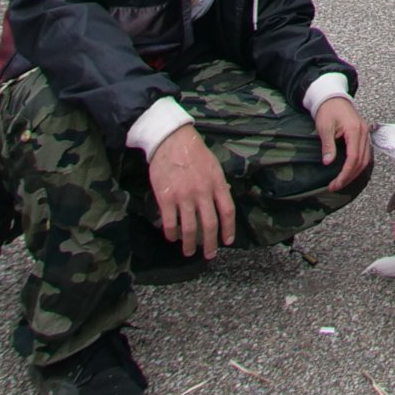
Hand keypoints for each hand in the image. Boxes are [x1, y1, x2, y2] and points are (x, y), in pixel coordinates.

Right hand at [145, 123, 235, 257]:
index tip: (227, 241)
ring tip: (190, 251)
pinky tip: (172, 238)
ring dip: (190, 244)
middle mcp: (202, 192)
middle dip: (211, 243)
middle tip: (210, 254)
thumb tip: (222, 201)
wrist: (171, 140)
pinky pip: (170, 223)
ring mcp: (184, 196)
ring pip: (190, 228)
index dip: (228, 229)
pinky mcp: (166, 198)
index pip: (227, 211)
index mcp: (216, 183)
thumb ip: (218, 185)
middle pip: (210, 224)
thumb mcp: (214, 166)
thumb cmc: (195, 152)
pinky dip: (172, 234)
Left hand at [313, 93, 371, 185]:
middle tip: (335, 186)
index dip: (345, 173)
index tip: (335, 183)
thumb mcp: (325, 127)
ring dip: (354, 173)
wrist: (333, 97)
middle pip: (361, 161)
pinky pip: (364, 154)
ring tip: (341, 182)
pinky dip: (358, 165)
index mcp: (355, 131)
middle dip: (349, 176)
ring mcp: (365, 134)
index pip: (354, 157)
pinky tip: (349, 171)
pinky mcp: (363, 135)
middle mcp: (364, 134)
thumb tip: (328, 162)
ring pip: (365, 159)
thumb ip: (328, 145)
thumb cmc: (328, 110)